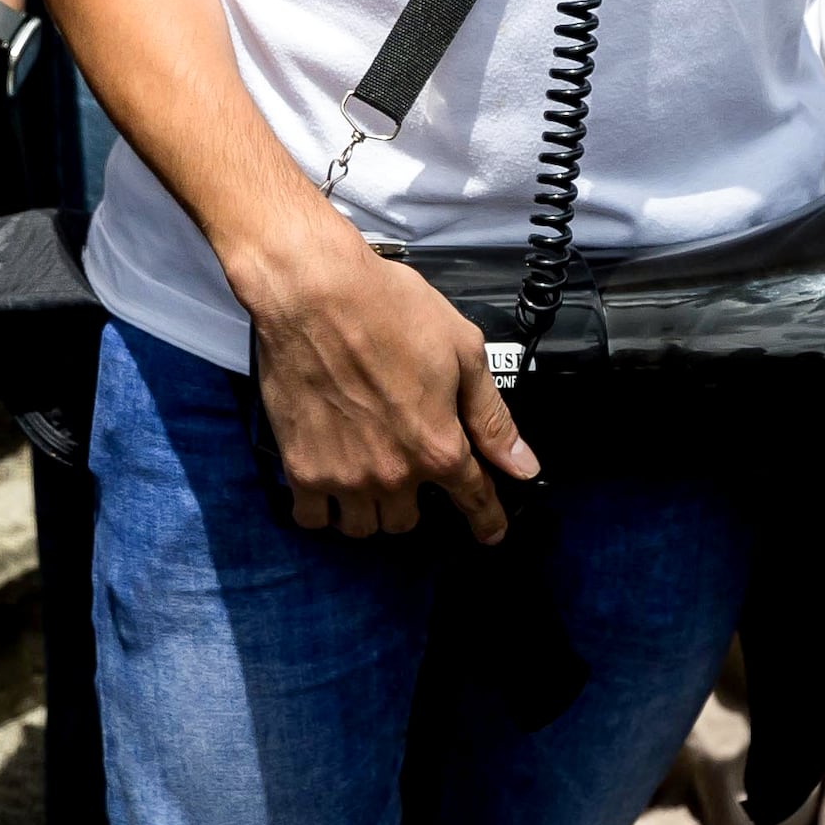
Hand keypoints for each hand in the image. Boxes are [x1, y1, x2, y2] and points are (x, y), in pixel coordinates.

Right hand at [235, 217, 538, 540]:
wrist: (313, 292)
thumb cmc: (388, 308)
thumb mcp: (461, 350)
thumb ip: (491, 416)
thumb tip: (522, 465)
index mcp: (439, 445)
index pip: (474, 500)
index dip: (487, 520)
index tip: (491, 532)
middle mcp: (393, 473)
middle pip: (409, 520)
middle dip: (414, 500)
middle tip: (404, 469)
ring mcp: (344, 476)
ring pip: (363, 526)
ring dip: (370, 509)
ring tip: (366, 480)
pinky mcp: (302, 468)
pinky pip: (314, 518)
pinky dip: (325, 510)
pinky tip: (329, 487)